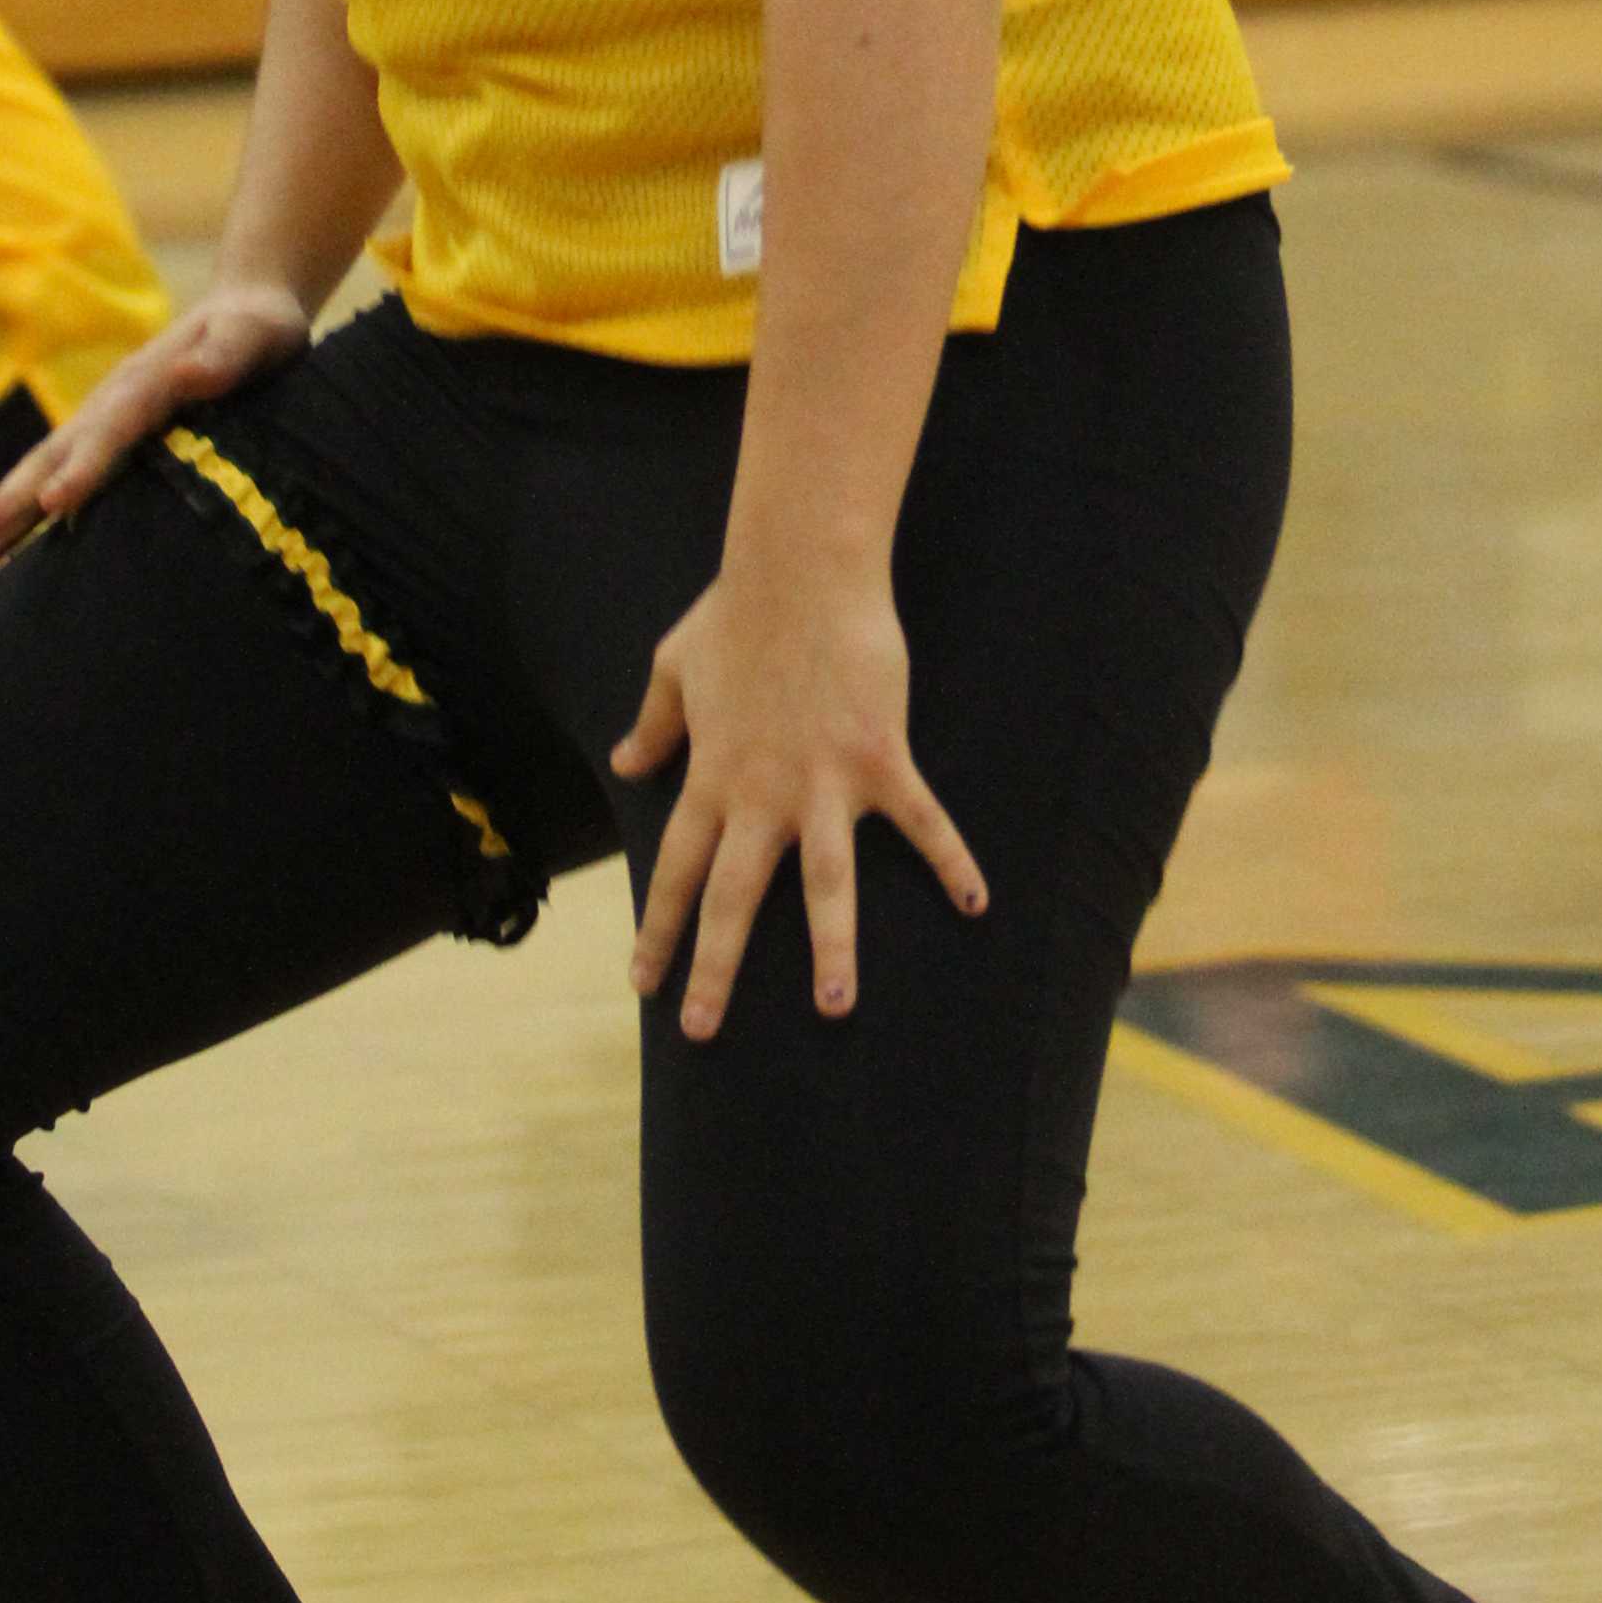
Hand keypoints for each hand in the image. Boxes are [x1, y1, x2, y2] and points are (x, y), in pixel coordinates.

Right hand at [0, 278, 312, 579]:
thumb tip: (190, 372)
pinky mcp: (108, 440)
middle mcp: (112, 403)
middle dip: (12, 501)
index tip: (51, 502)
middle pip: (55, 455)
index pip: (111, 428)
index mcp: (147, 382)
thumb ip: (226, 353)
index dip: (82, 466)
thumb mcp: (256, 332)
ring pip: (44, 473)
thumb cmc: (258, 327)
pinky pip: (59, 481)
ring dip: (3, 517)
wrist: (245, 305)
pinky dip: (26, 520)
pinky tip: (0, 564)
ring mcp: (102, 422)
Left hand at [614, 552, 987, 1036]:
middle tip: (701, 1031)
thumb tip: (625, 762)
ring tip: (833, 1009)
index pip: (677, 869)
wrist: (800, 571)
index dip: (660, 929)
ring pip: (825, 883)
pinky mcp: (880, 759)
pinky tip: (977, 903)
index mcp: (711, 776)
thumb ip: (653, 723)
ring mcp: (823, 781)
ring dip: (829, 948)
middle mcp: (761, 793)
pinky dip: (951, 862)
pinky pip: (921, 823)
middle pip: (734, 896)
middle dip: (716, 968)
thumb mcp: (674, 666)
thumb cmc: (735, 612)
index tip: (643, 983)